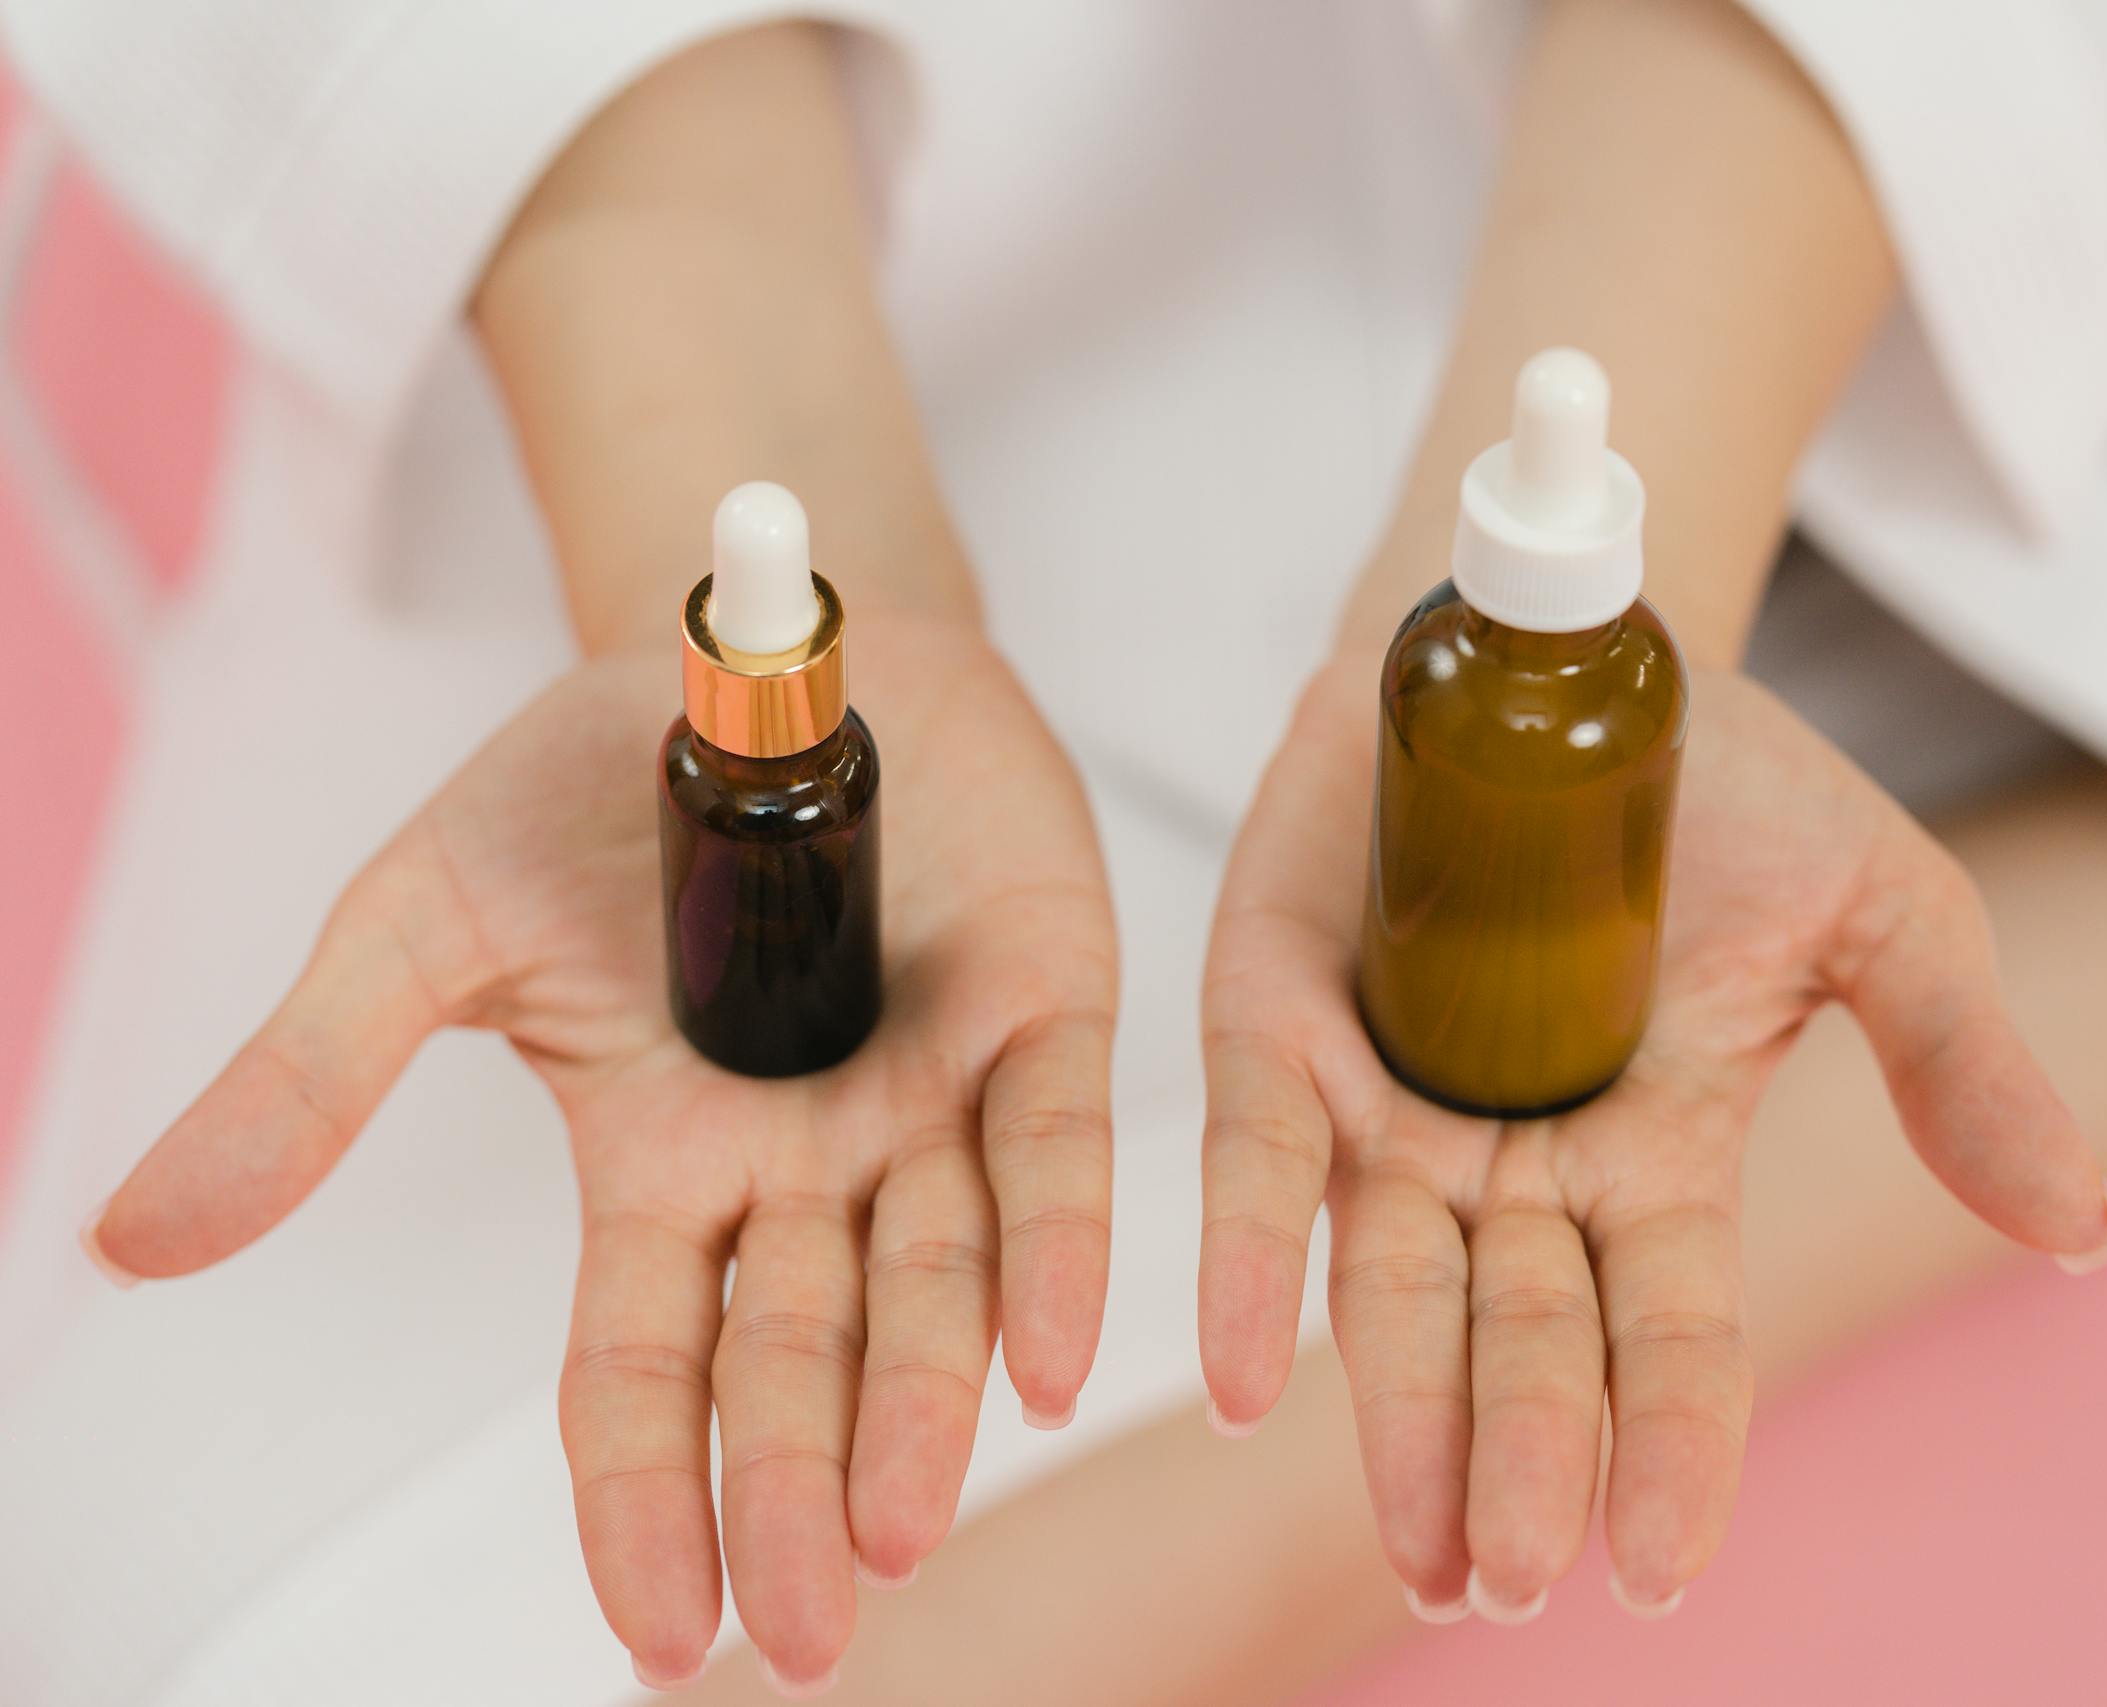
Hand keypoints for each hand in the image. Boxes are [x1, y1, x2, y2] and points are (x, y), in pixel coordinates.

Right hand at [85, 617, 1116, 1687]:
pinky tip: (1047, 1356)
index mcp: (660, 1167)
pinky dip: (1053, 1248)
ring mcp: (928, 1094)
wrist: (750, 644)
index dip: (649, 1504)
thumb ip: (311, 1079)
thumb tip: (129, 1242)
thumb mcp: (430, 921)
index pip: (647, 1373)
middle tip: (807, 1629)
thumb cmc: (592, 787)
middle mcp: (803, 1162)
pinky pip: (1055, 1148)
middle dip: (796, 1492)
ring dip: (924, 1406)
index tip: (667, 1640)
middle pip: (799, 1358)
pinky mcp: (1040, 1011)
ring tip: (902, 1525)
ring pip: (934, 1281)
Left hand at [1197, 650, 2106, 1618]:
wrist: (1573, 653)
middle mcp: (1519, 1163)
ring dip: (1400, 1420)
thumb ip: (1957, 1064)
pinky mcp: (1278, 1026)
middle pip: (1523, 1337)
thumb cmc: (1732, 789)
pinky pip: (1260, 1166)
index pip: (1672, 1333)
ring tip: (1420, 1551)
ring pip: (1390, 1291)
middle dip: (1517, 1457)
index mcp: (1661, 1156)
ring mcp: (1392, 1102)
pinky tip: (1235, 1382)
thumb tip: (2089, 1232)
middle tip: (1507, 1578)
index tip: (1657, 1569)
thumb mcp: (1879, 910)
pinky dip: (1243, 1268)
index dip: (1670, 1447)